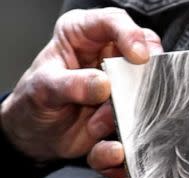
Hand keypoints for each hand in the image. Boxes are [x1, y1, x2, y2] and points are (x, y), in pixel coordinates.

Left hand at [0, 7, 161, 160]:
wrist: (37, 135)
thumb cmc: (36, 100)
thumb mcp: (42, 89)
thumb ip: (69, 84)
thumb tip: (103, 84)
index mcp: (83, 34)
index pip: (113, 21)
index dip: (130, 35)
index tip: (138, 57)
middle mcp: (109, 55)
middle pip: (144, 55)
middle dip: (139, 80)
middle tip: (124, 100)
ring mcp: (124, 83)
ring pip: (148, 89)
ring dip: (130, 111)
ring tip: (96, 124)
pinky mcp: (130, 108)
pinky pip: (142, 119)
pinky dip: (129, 131)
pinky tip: (107, 140)